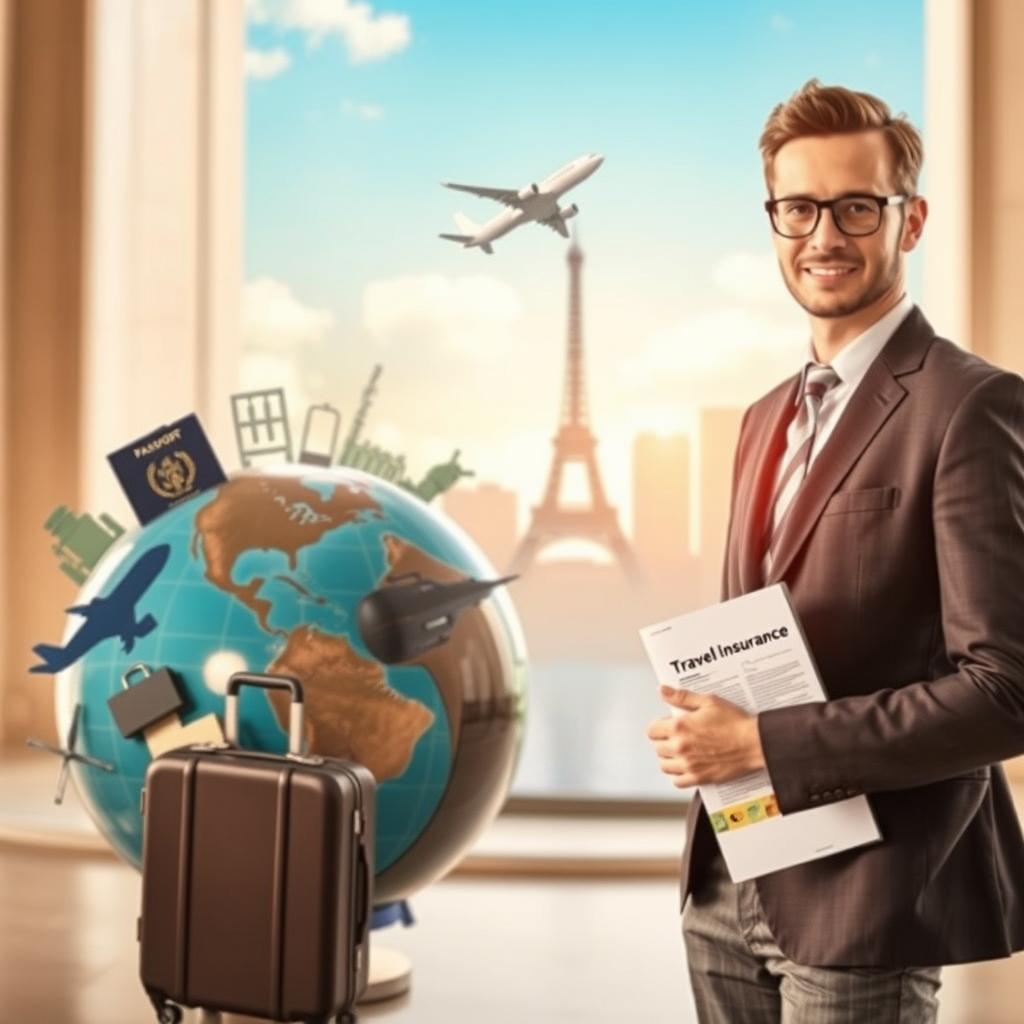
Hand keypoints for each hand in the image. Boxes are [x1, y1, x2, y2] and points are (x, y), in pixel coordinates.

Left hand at [646, 686, 765, 788]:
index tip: (668, 726)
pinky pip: (678, 781)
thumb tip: (662, 691)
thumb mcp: (708, 701)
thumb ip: (682, 696)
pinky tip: (687, 766)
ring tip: (682, 751)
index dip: (659, 727)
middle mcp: (680, 747)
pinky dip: (679, 775)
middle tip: (679, 737)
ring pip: (665, 765)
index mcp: (679, 727)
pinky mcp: (699, 778)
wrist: (754, 742)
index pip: (652, 731)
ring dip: (670, 758)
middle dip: (665, 741)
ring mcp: (689, 765)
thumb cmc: (734, 722)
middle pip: (658, 748)